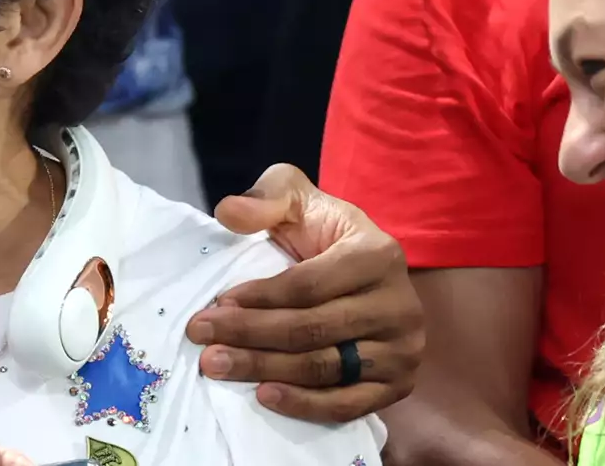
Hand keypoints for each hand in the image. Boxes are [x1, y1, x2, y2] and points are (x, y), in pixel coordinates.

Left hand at [188, 164, 425, 421]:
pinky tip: (264, 395)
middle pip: (312, 329)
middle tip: (201, 338)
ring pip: (324, 369)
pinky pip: (348, 405)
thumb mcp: (296, 199)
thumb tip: (229, 212)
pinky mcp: (398, 385)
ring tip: (217, 366)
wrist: (362, 272)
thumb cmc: (323, 234)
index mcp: (377, 254)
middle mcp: (400, 304)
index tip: (216, 303)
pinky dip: (305, 405)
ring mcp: (403, 349)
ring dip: (265, 370)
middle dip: (250, 334)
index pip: (308, 285)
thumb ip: (266, 198)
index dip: (259, 297)